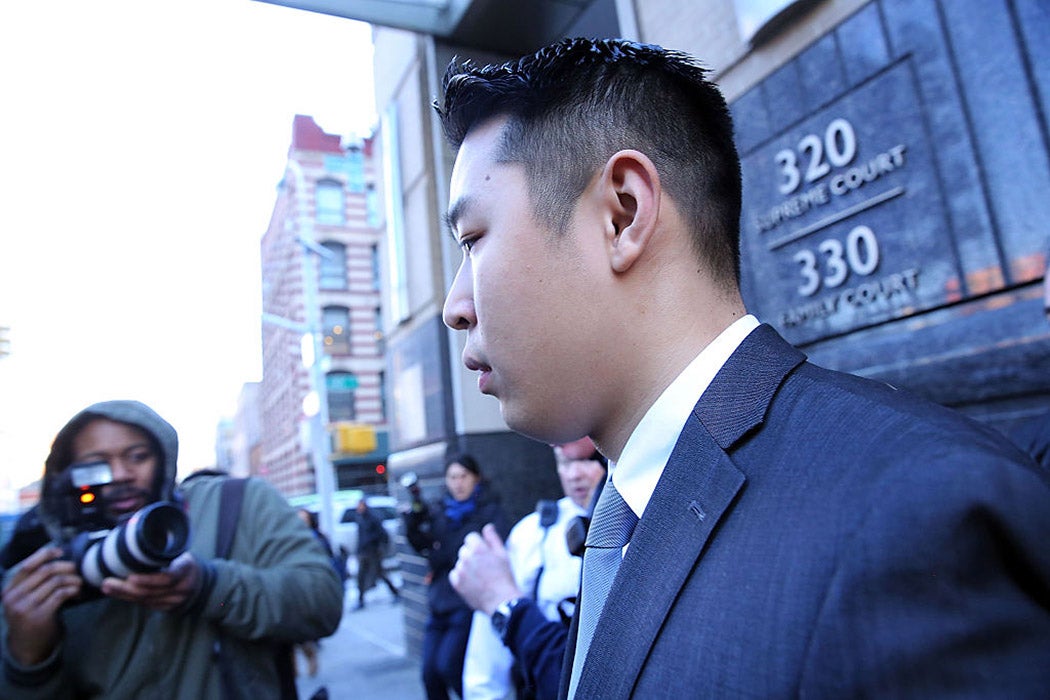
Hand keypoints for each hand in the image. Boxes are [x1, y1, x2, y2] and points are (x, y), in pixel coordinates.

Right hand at [2, 546, 81, 664]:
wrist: (28, 647)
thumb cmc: (30, 618)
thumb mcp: (23, 599)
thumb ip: (32, 582)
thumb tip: (56, 557)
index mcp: (9, 590)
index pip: (27, 565)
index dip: (45, 554)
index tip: (61, 551)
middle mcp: (14, 598)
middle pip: (45, 571)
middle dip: (65, 567)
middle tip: (77, 570)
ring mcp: (25, 608)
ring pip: (55, 582)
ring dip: (72, 579)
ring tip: (79, 583)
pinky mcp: (39, 617)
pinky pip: (61, 595)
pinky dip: (73, 590)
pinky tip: (77, 593)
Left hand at [100, 551, 199, 611]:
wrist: (199, 580)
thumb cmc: (183, 561)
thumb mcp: (180, 550)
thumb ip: (165, 541)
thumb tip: (147, 520)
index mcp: (186, 569)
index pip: (167, 578)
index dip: (148, 580)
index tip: (130, 577)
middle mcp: (182, 587)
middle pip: (151, 592)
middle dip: (126, 589)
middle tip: (108, 582)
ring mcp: (175, 600)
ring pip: (146, 600)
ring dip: (124, 595)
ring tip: (107, 587)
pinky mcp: (167, 608)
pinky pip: (146, 605)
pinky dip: (131, 599)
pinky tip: (118, 593)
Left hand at [450, 523, 522, 615]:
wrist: (501, 601)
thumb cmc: (504, 577)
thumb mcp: (502, 554)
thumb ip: (493, 538)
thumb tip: (487, 527)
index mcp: (478, 548)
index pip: (470, 537)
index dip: (478, 545)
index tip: (484, 554)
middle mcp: (467, 557)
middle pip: (464, 550)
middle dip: (472, 556)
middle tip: (484, 567)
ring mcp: (461, 570)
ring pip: (460, 563)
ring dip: (467, 567)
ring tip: (480, 577)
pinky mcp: (457, 583)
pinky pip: (454, 575)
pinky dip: (461, 578)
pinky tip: (473, 583)